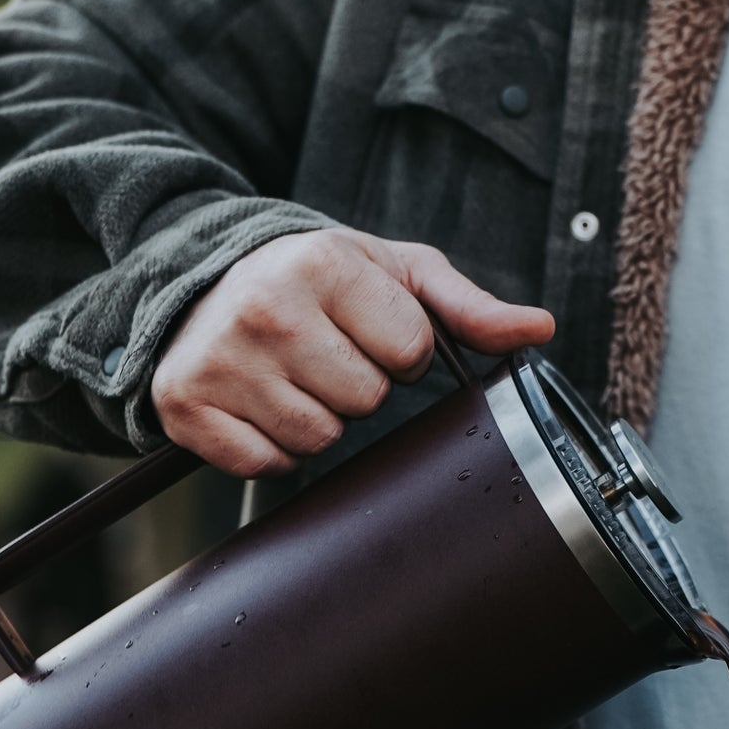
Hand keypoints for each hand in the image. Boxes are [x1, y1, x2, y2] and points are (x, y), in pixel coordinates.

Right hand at [150, 228, 555, 475]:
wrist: (199, 282)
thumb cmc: (314, 280)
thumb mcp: (393, 274)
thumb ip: (469, 307)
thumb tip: (541, 329)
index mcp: (323, 264)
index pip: (411, 352)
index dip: (402, 350)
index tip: (369, 329)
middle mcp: (266, 308)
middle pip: (367, 401)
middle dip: (359, 385)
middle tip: (326, 352)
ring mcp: (220, 361)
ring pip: (320, 438)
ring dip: (318, 419)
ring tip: (293, 376)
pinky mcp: (187, 407)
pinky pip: (268, 465)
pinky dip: (272, 447)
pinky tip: (261, 404)